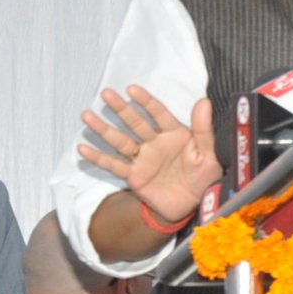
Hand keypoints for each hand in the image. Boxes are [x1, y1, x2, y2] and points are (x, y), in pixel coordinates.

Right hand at [78, 85, 221, 222]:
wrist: (192, 204)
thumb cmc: (203, 176)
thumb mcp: (209, 154)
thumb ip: (204, 130)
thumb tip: (204, 102)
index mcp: (174, 135)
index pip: (159, 114)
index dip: (146, 101)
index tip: (132, 89)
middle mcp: (155, 143)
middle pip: (135, 122)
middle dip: (121, 108)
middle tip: (106, 93)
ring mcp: (143, 158)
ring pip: (120, 140)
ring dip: (103, 129)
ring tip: (87, 115)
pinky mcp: (134, 175)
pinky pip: (114, 165)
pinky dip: (98, 158)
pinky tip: (83, 148)